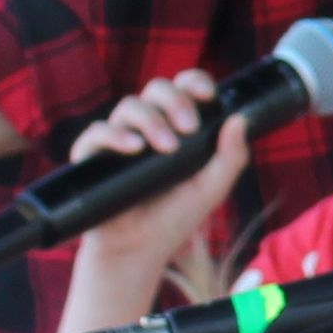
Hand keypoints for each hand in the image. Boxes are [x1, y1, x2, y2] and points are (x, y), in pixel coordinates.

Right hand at [55, 71, 253, 314]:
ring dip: (151, 120)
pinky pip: (96, 132)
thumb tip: (240, 118)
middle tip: (188, 127)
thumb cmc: (177, 216)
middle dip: (175, 100)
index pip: (184, 88)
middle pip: (156, 89)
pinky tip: (133, 147)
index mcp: (177, 126)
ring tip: (166, 147)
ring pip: (129, 106)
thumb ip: (231, 156)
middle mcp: (148, 127)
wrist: (141, 249)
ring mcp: (119, 140)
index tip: (208, 95)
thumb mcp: (212, 188)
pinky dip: (114, 135)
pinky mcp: (93, 158)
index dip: (194, 82)